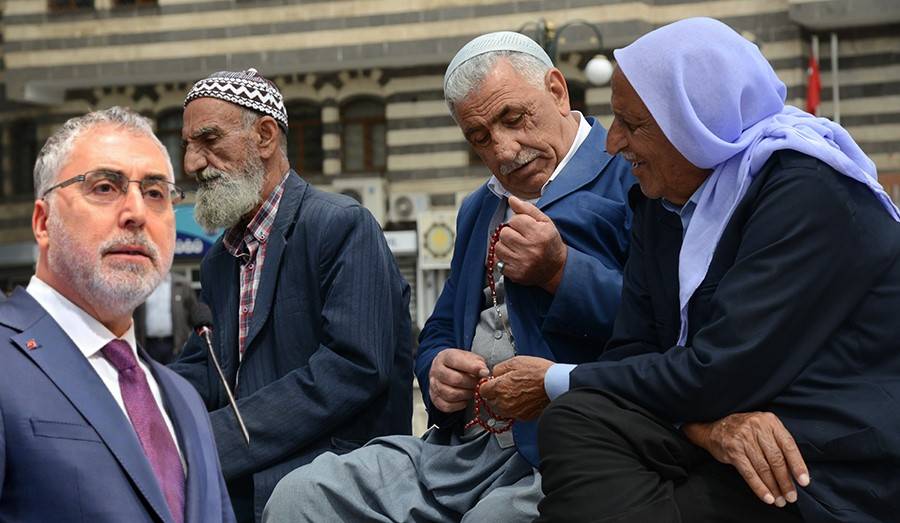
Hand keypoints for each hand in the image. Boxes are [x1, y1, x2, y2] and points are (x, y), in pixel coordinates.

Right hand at [428, 349, 488, 413]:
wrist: (447, 371)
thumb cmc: (461, 364)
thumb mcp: (470, 358)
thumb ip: (478, 363)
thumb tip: (484, 372)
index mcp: (444, 357)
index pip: (456, 361)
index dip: (472, 367)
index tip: (484, 372)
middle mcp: (436, 371)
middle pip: (454, 380)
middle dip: (471, 383)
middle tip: (480, 384)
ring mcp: (433, 385)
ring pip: (451, 394)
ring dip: (466, 394)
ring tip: (473, 391)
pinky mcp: (435, 399)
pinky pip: (447, 406)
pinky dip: (459, 405)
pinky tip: (465, 399)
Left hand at [478, 356, 552, 419]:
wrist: (555, 384)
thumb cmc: (537, 372)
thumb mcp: (515, 362)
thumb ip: (499, 369)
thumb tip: (494, 374)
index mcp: (499, 388)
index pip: (482, 390)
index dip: (487, 384)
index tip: (491, 382)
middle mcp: (504, 402)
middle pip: (490, 401)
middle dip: (494, 393)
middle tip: (504, 385)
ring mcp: (514, 411)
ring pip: (500, 409)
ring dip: (502, 402)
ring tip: (513, 392)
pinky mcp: (523, 416)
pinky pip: (512, 413)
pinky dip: (514, 407)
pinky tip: (522, 398)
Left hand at [494, 196, 567, 293]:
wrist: (556, 269)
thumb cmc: (550, 242)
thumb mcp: (545, 222)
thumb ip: (527, 209)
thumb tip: (511, 199)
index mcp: (539, 234)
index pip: (515, 220)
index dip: (518, 222)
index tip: (525, 228)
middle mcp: (530, 249)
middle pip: (504, 233)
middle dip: (510, 233)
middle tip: (519, 238)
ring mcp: (521, 263)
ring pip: (498, 246)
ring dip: (505, 245)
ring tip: (516, 247)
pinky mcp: (515, 274)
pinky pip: (498, 261)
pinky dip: (503, 258)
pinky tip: (514, 257)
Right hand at [683, 412, 809, 507]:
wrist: (714, 429)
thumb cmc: (744, 431)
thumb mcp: (763, 428)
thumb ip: (777, 443)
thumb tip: (794, 471)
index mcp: (770, 421)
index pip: (788, 445)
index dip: (798, 465)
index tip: (804, 482)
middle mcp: (757, 427)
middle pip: (776, 459)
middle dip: (785, 481)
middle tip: (791, 496)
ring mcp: (744, 438)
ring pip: (763, 468)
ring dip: (773, 487)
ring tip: (780, 500)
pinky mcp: (733, 450)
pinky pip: (749, 473)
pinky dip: (759, 487)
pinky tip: (767, 497)